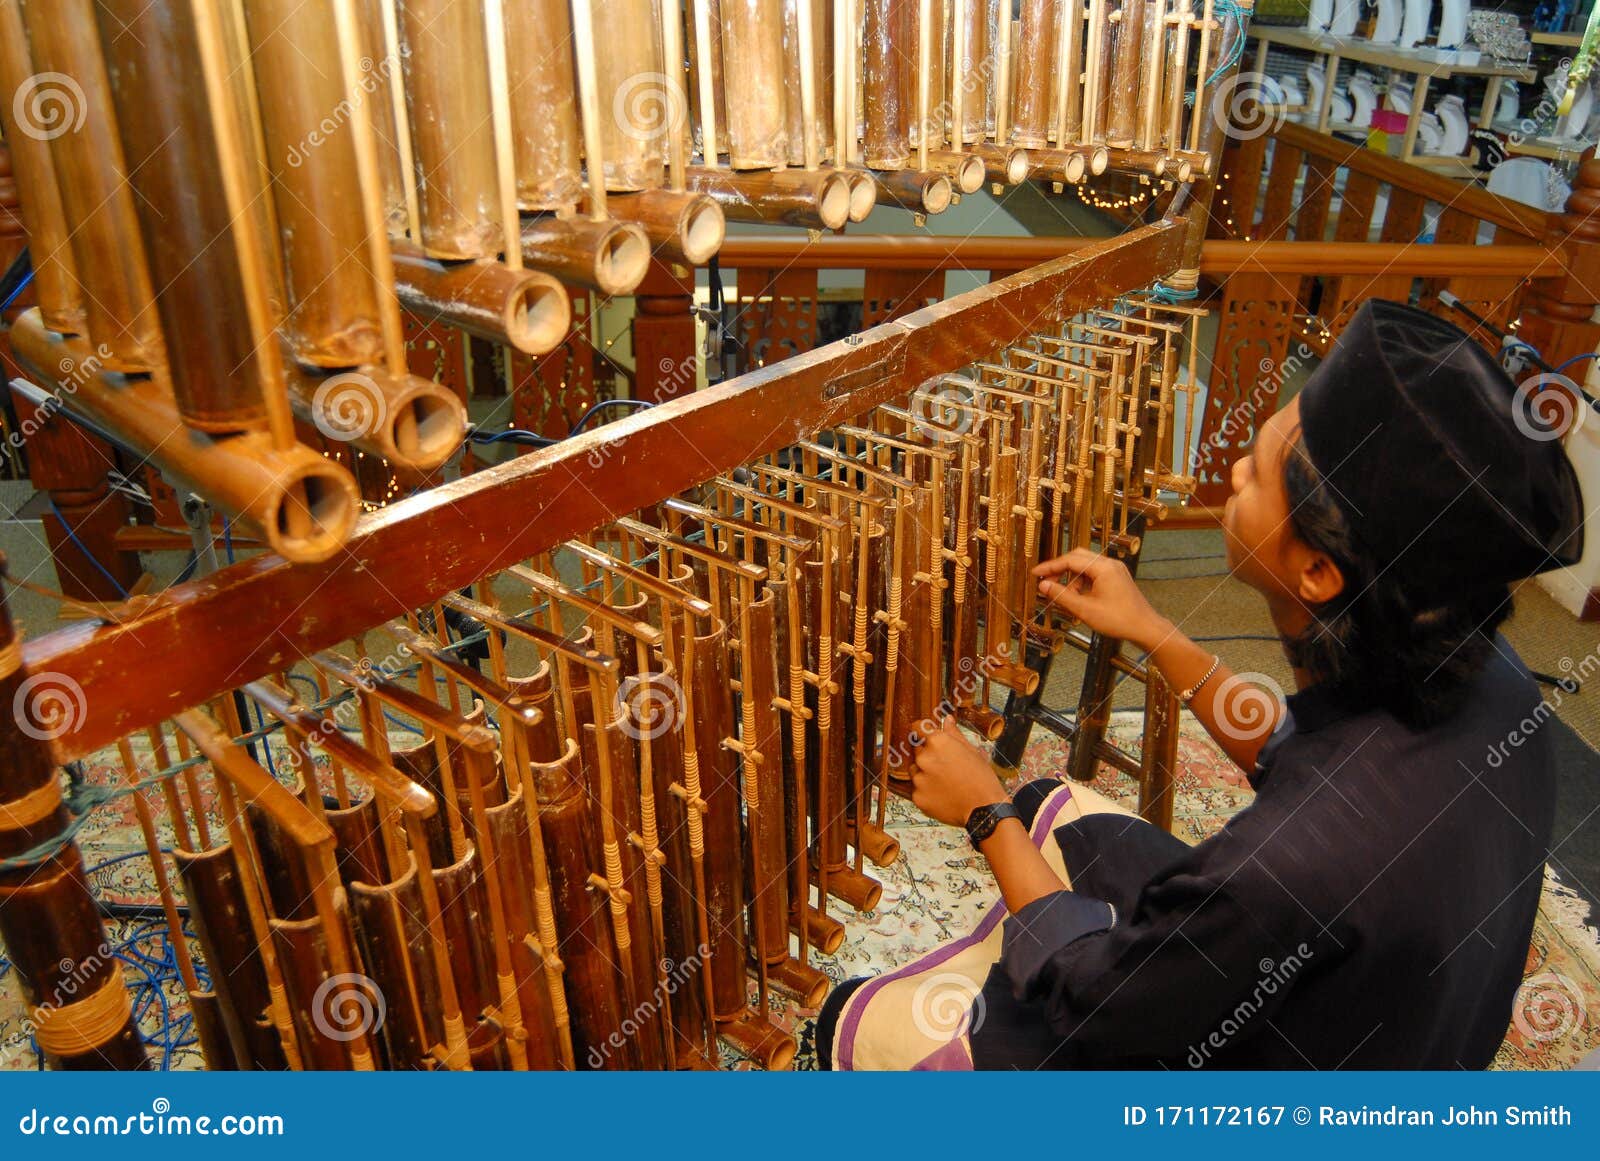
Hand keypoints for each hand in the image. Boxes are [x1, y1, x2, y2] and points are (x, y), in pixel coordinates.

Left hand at [909, 716, 1007, 828]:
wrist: (984, 809)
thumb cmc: (981, 779)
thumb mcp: (971, 751)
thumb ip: (954, 734)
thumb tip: (947, 720)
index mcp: (937, 742)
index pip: (917, 728)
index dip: (923, 733)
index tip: (927, 738)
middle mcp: (924, 758)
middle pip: (917, 750)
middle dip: (928, 755)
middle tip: (947, 767)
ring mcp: (919, 778)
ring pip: (916, 771)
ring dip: (925, 774)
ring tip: (946, 782)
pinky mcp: (917, 797)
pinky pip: (918, 790)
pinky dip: (927, 791)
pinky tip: (944, 794)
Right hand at [1033, 549, 1168, 649]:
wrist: (1145, 628)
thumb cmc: (1119, 620)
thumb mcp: (1085, 610)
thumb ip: (1061, 596)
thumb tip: (1043, 585)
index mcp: (1103, 568)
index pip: (1070, 560)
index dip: (1050, 566)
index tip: (1036, 573)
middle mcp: (1110, 564)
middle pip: (1078, 558)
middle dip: (1060, 569)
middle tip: (1047, 582)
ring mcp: (1115, 570)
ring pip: (1086, 566)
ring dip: (1072, 578)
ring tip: (1066, 597)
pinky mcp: (1117, 578)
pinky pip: (1094, 574)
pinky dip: (1083, 582)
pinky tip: (1079, 598)